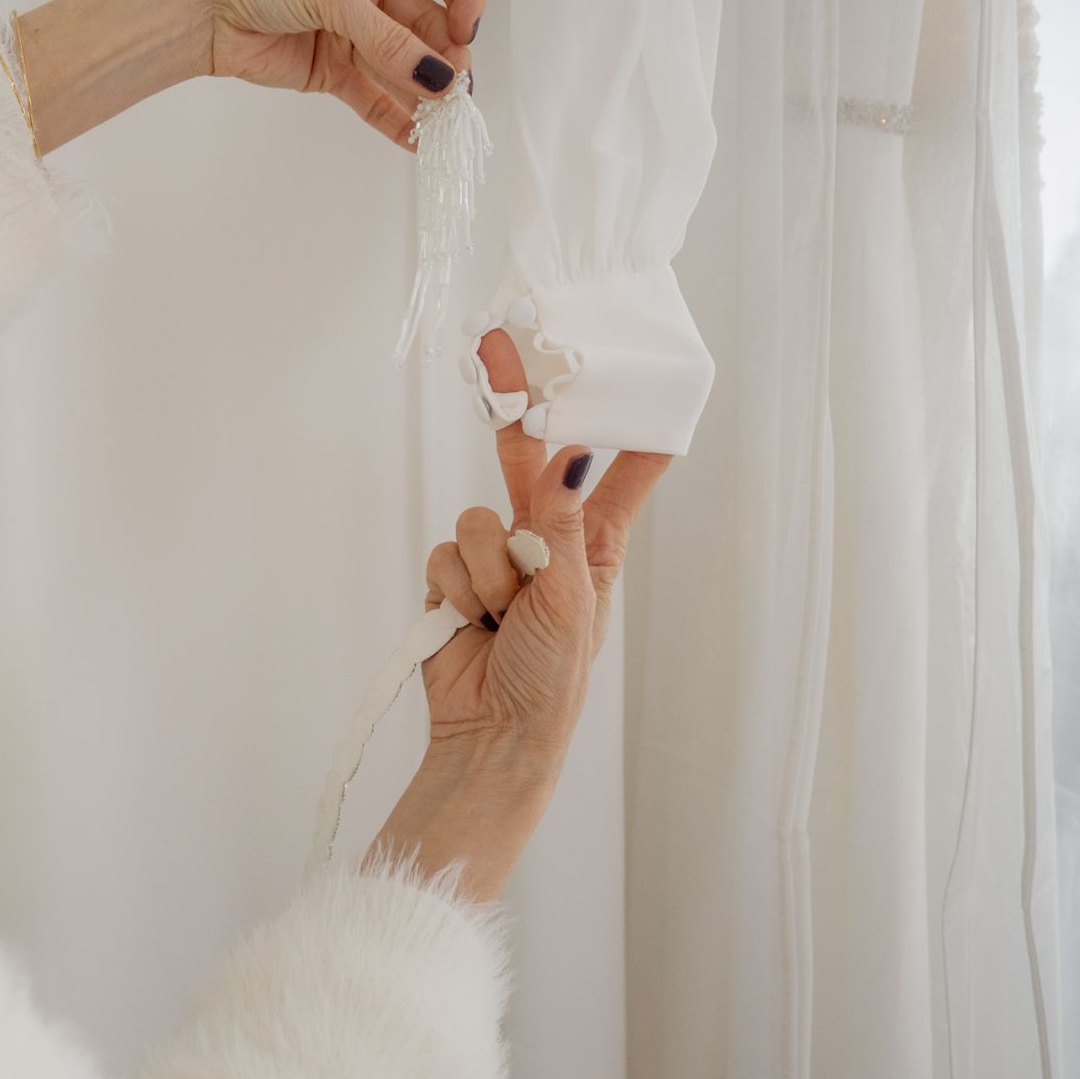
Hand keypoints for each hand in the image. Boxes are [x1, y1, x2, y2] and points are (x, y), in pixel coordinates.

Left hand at [197, 0, 485, 146]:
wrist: (200, 10)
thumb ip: (385, 37)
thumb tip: (437, 76)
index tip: (466, 29)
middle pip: (427, 23)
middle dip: (444, 56)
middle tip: (455, 87)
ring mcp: (352, 29)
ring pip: (402, 64)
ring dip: (424, 92)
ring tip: (443, 120)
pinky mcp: (332, 69)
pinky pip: (372, 96)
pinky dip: (393, 117)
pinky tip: (415, 138)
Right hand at [368, 334, 670, 895]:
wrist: (494, 733)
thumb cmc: (552, 680)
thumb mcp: (571, 600)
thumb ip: (559, 522)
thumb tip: (572, 455)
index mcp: (593, 545)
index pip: (615, 473)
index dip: (621, 424)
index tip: (636, 377)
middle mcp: (545, 541)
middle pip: (528, 459)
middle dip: (515, 407)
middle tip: (500, 345)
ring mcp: (497, 559)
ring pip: (476, 518)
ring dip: (488, 573)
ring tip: (502, 617)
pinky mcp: (452, 579)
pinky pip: (442, 551)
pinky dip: (455, 590)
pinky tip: (469, 624)